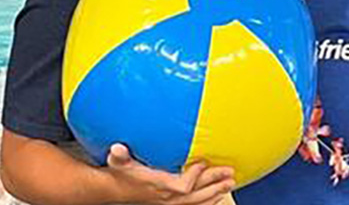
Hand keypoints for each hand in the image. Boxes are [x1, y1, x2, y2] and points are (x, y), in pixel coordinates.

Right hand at [105, 143, 235, 204]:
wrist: (118, 190)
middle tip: (230, 173)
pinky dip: (209, 202)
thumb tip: (117, 149)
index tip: (203, 162)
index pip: (181, 186)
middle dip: (214, 184)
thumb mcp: (119, 162)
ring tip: (230, 183)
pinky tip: (219, 196)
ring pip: (198, 202)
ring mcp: (171, 204)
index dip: (194, 176)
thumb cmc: (122, 173)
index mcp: (158, 187)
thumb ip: (120, 155)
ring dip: (216, 192)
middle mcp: (167, 198)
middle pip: (196, 194)